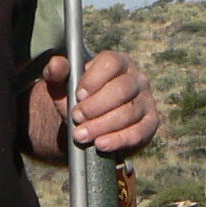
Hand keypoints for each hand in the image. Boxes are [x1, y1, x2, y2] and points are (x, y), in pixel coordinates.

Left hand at [43, 50, 159, 153]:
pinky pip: (139, 132)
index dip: (94, 79)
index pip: (111, 63)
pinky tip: (101, 144)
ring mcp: (146, 101)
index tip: (78, 95)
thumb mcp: (63, 85)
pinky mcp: (150, 123)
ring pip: (129, 112)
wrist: (90, 124)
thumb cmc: (78, 99)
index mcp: (118, 62)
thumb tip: (55, 64)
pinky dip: (118, 140)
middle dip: (96, 106)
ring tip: (81, 135)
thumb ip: (56, 73)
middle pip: (122, 88)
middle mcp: (137, 78)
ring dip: (102, 125)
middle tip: (77, 117)